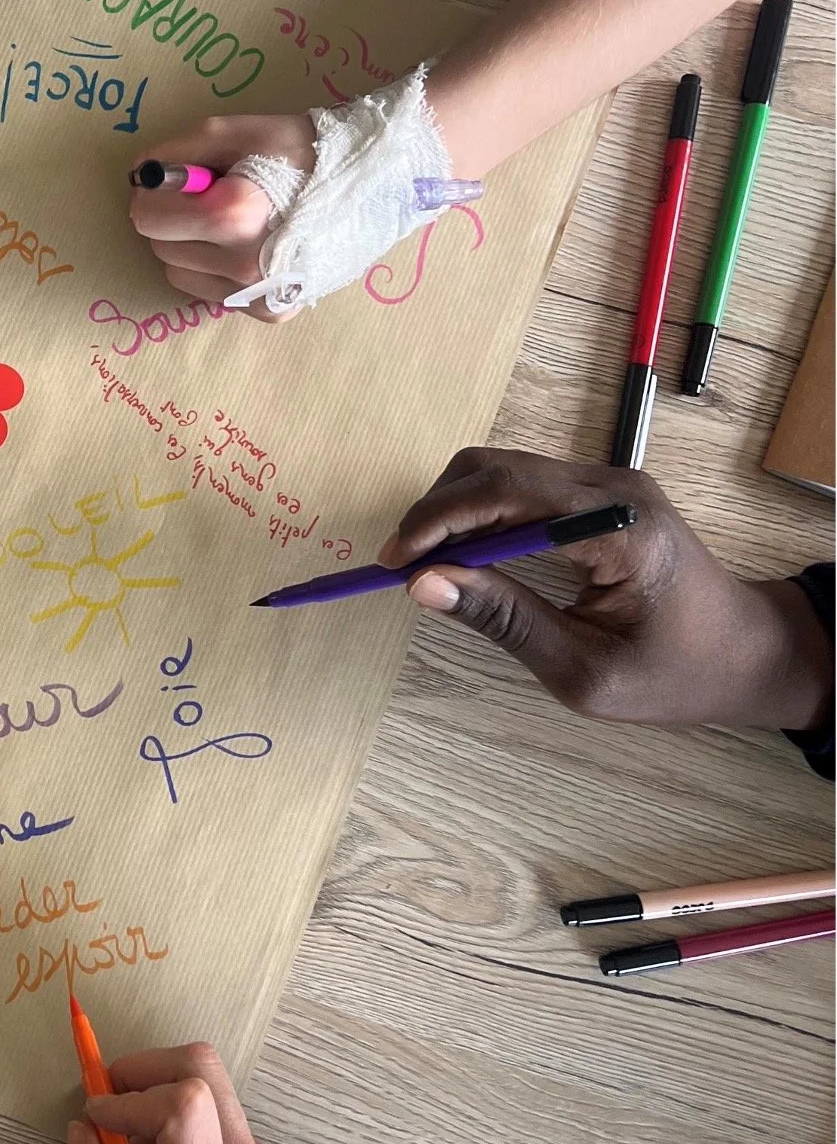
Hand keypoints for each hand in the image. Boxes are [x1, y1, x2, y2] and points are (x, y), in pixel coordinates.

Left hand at [128, 115, 316, 323]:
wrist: (372, 186)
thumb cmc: (304, 150)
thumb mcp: (238, 131)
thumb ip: (178, 151)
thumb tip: (139, 174)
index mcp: (232, 214)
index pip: (147, 217)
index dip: (152, 193)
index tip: (173, 180)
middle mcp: (241, 264)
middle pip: (160, 246)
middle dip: (172, 219)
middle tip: (208, 196)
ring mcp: (256, 294)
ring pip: (178, 273)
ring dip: (190, 245)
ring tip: (229, 221)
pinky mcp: (268, 311)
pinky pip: (208, 292)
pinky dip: (213, 269)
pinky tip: (244, 245)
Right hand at [382, 448, 832, 731]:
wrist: (750, 654)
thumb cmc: (676, 675)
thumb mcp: (585, 672)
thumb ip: (505, 621)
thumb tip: (424, 584)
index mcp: (618, 527)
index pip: (506, 494)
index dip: (438, 521)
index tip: (394, 564)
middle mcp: (612, 485)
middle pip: (494, 467)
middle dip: (435, 512)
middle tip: (402, 568)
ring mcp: (607, 480)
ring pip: (500, 468)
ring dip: (453, 509)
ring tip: (427, 564)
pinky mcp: (598, 490)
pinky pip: (520, 484)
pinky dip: (478, 512)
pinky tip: (464, 555)